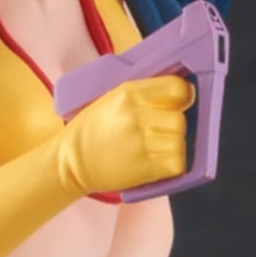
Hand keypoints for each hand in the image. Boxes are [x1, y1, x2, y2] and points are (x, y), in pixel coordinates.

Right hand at [57, 75, 192, 194]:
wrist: (72, 160)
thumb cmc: (92, 127)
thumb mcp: (112, 98)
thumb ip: (143, 93)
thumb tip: (177, 90)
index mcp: (129, 93)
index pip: (176, 88)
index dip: (182, 95)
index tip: (179, 100)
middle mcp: (137, 116)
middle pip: (180, 117)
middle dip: (175, 122)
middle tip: (162, 127)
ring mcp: (142, 143)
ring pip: (180, 140)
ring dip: (174, 143)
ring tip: (158, 144)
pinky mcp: (145, 168)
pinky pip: (177, 163)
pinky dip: (173, 162)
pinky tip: (159, 159)